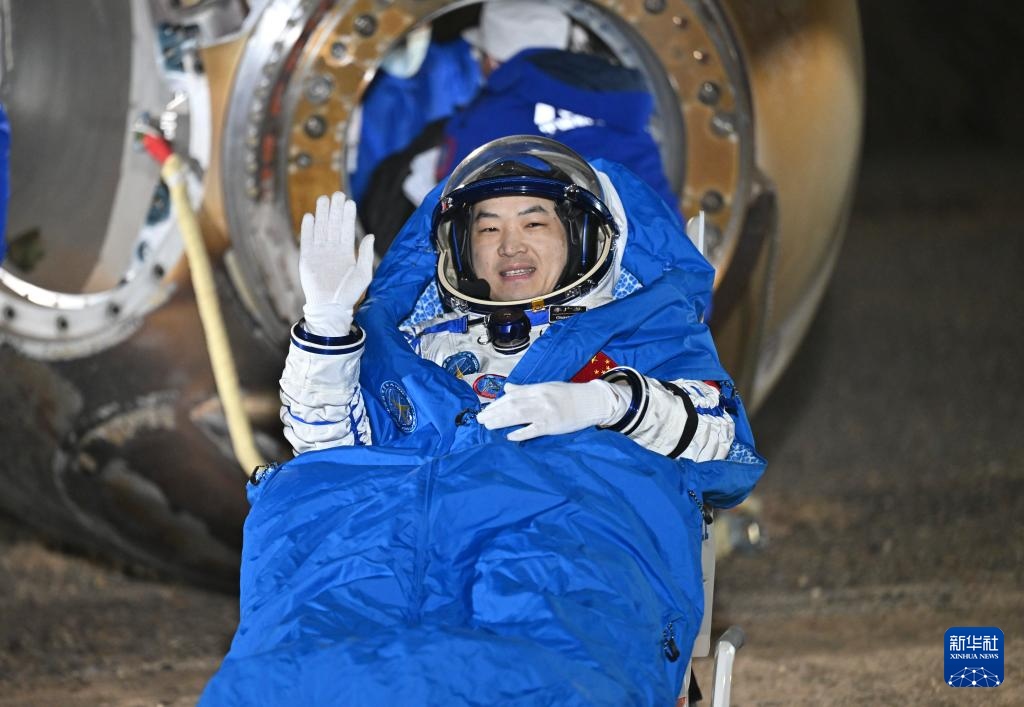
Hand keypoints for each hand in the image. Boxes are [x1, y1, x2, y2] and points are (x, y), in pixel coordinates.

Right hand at [299, 192, 375, 335]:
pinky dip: (308, 229)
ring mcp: (319, 253)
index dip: (347, 216)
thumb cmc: (349, 294)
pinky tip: (310, 216)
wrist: (330, 308)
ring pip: (320, 229)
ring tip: (323, 199)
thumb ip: (365, 254)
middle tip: (337, 194)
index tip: (349, 201)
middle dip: (335, 210)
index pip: (346, 229)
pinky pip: (307, 240)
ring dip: (321, 214)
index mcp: (346, 252)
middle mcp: (332, 250)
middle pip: (332, 225)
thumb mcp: (364, 274)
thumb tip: (370, 235)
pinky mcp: (306, 259)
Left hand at [476, 380, 628, 441]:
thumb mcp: (546, 387)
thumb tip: (507, 388)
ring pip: (519, 416)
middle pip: (512, 405)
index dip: (497, 403)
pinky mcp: (552, 425)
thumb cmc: (568, 395)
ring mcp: (546, 412)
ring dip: (501, 421)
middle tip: (480, 419)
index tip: (486, 409)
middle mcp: (540, 399)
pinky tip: (509, 436)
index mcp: (538, 389)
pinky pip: (533, 430)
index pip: (512, 395)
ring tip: (488, 425)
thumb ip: (525, 389)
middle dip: (494, 412)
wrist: (590, 402)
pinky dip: (521, 433)